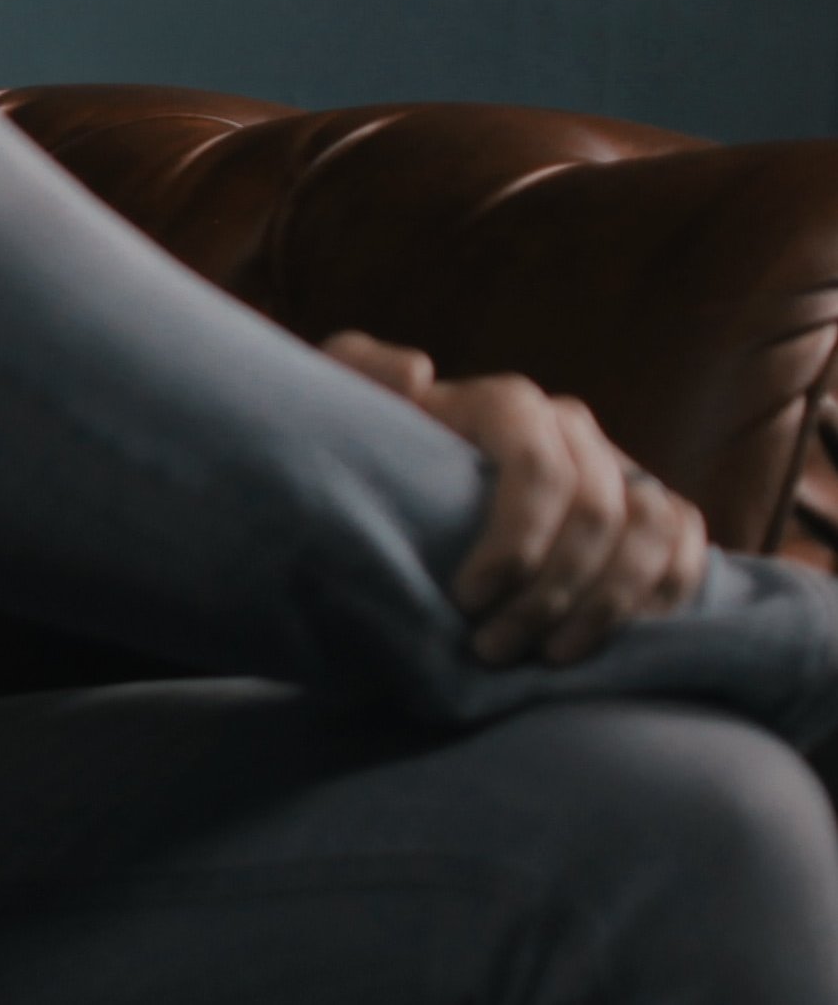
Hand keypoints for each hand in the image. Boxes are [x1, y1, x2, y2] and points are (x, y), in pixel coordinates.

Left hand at [321, 329, 711, 665]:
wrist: (403, 485)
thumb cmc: (370, 452)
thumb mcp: (343, 404)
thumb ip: (357, 371)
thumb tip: (417, 373)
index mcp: (507, 405)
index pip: (539, 467)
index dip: (515, 541)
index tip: (467, 600)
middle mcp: (573, 429)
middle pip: (595, 511)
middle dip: (550, 592)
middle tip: (492, 649)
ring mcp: (618, 467)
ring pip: (651, 530)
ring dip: (609, 603)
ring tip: (550, 658)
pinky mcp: (649, 508)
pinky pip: (686, 543)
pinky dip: (665, 593)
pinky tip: (615, 640)